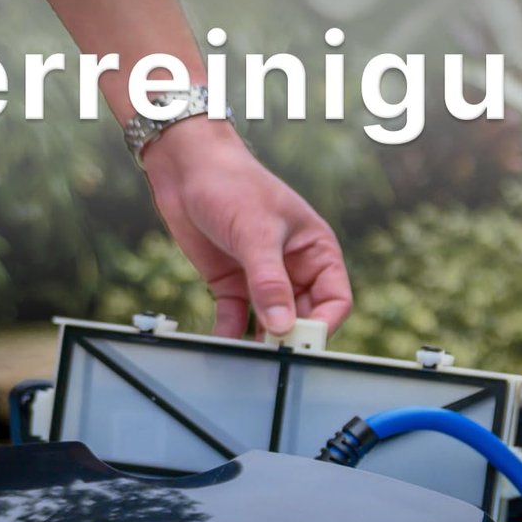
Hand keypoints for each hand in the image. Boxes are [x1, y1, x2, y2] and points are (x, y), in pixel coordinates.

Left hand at [140, 118, 352, 338]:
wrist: (186, 165)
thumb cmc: (233, 184)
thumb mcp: (256, 233)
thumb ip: (269, 282)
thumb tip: (282, 327)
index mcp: (316, 251)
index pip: (335, 300)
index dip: (323, 324)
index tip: (302, 341)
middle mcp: (294, 269)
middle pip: (303, 317)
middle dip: (290, 337)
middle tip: (274, 354)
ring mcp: (263, 279)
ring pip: (270, 323)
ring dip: (261, 341)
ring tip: (249, 355)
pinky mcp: (232, 284)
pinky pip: (237, 319)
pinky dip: (231, 334)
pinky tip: (223, 344)